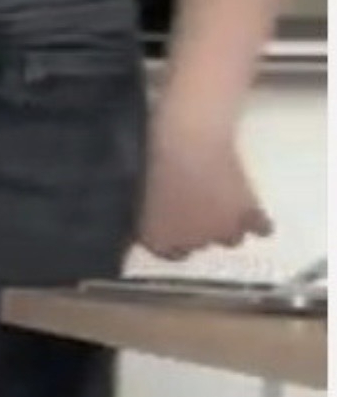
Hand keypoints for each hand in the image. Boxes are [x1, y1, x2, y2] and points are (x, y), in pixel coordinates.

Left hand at [138, 117, 273, 260]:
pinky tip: (257, 219)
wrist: (188, 144)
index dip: (175, 239)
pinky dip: (259, 224)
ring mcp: (222, 231)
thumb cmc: (153, 159)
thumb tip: (150, 214)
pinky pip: (261, 229)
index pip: (169, 252)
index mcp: (159, 240)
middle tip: (199, 205)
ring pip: (231, 239)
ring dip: (227, 226)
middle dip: (200, 229)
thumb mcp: (136, 189)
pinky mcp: (249, 215)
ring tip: (224, 206)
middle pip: (199, 244)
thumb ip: (145, 211)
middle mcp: (191, 243)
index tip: (178, 227)